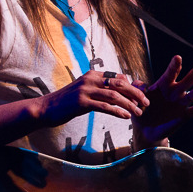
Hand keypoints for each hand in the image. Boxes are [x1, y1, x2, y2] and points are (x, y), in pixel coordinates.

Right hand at [35, 69, 149, 127]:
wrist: (46, 108)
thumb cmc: (67, 102)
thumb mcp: (85, 90)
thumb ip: (102, 87)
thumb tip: (122, 84)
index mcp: (93, 75)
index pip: (119, 77)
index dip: (133, 86)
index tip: (142, 96)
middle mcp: (90, 79)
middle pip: (120, 84)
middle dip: (136, 93)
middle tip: (147, 103)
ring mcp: (85, 90)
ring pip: (114, 96)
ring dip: (130, 104)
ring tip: (139, 112)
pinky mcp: (81, 103)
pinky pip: (104, 106)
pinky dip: (117, 111)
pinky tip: (126, 116)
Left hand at [132, 56, 192, 146]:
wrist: (145, 130)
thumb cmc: (141, 111)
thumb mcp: (136, 99)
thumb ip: (137, 91)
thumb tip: (137, 83)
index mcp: (164, 85)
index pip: (170, 73)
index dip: (174, 65)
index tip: (178, 58)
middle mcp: (175, 92)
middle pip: (187, 80)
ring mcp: (181, 103)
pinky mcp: (184, 115)